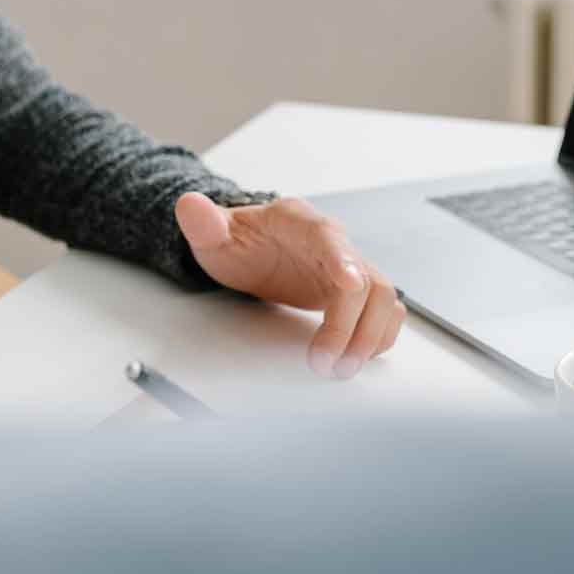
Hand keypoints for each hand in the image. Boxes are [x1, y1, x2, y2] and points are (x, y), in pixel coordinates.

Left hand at [175, 192, 405, 378]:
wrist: (248, 248)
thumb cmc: (234, 240)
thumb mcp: (212, 234)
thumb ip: (203, 222)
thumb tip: (189, 205)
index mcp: (298, 221)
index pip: (328, 236)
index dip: (342, 259)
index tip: (348, 284)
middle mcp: (332, 241)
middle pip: (365, 278)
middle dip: (352, 324)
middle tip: (327, 362)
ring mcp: (348, 265)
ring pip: (383, 297)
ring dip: (369, 335)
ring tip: (340, 368)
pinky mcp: (355, 289)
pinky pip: (384, 310)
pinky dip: (377, 335)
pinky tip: (354, 356)